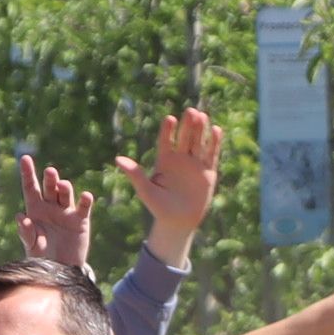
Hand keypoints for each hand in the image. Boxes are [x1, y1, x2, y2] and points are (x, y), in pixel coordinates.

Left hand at [16, 151, 92, 266]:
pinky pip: (83, 207)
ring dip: (64, 188)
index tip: (25, 158)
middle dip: (50, 179)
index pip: (30, 187)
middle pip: (49, 188)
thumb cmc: (43, 257)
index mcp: (35, 209)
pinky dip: (85, 201)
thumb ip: (27, 233)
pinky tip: (86, 196)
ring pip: (65, 194)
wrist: (61, 270)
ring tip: (62, 185)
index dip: (28, 173)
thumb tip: (21, 217)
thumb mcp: (32, 247)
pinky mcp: (80, 220)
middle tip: (50, 172)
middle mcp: (50, 207)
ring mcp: (66, 212)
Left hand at [113, 107, 224, 264]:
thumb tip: (117, 158)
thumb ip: (134, 174)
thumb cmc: (158, 208)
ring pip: (198, 143)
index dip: (168, 130)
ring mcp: (194, 164)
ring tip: (202, 115)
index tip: (170, 118)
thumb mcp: (145, 190)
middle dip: (188, 125)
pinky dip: (214, 143)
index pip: (165, 140)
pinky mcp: (207, 172)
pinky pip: (211, 155)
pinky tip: (216, 130)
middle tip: (190, 111)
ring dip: (200, 130)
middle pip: (184, 137)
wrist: (178, 223)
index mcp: (164, 160)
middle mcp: (180, 159)